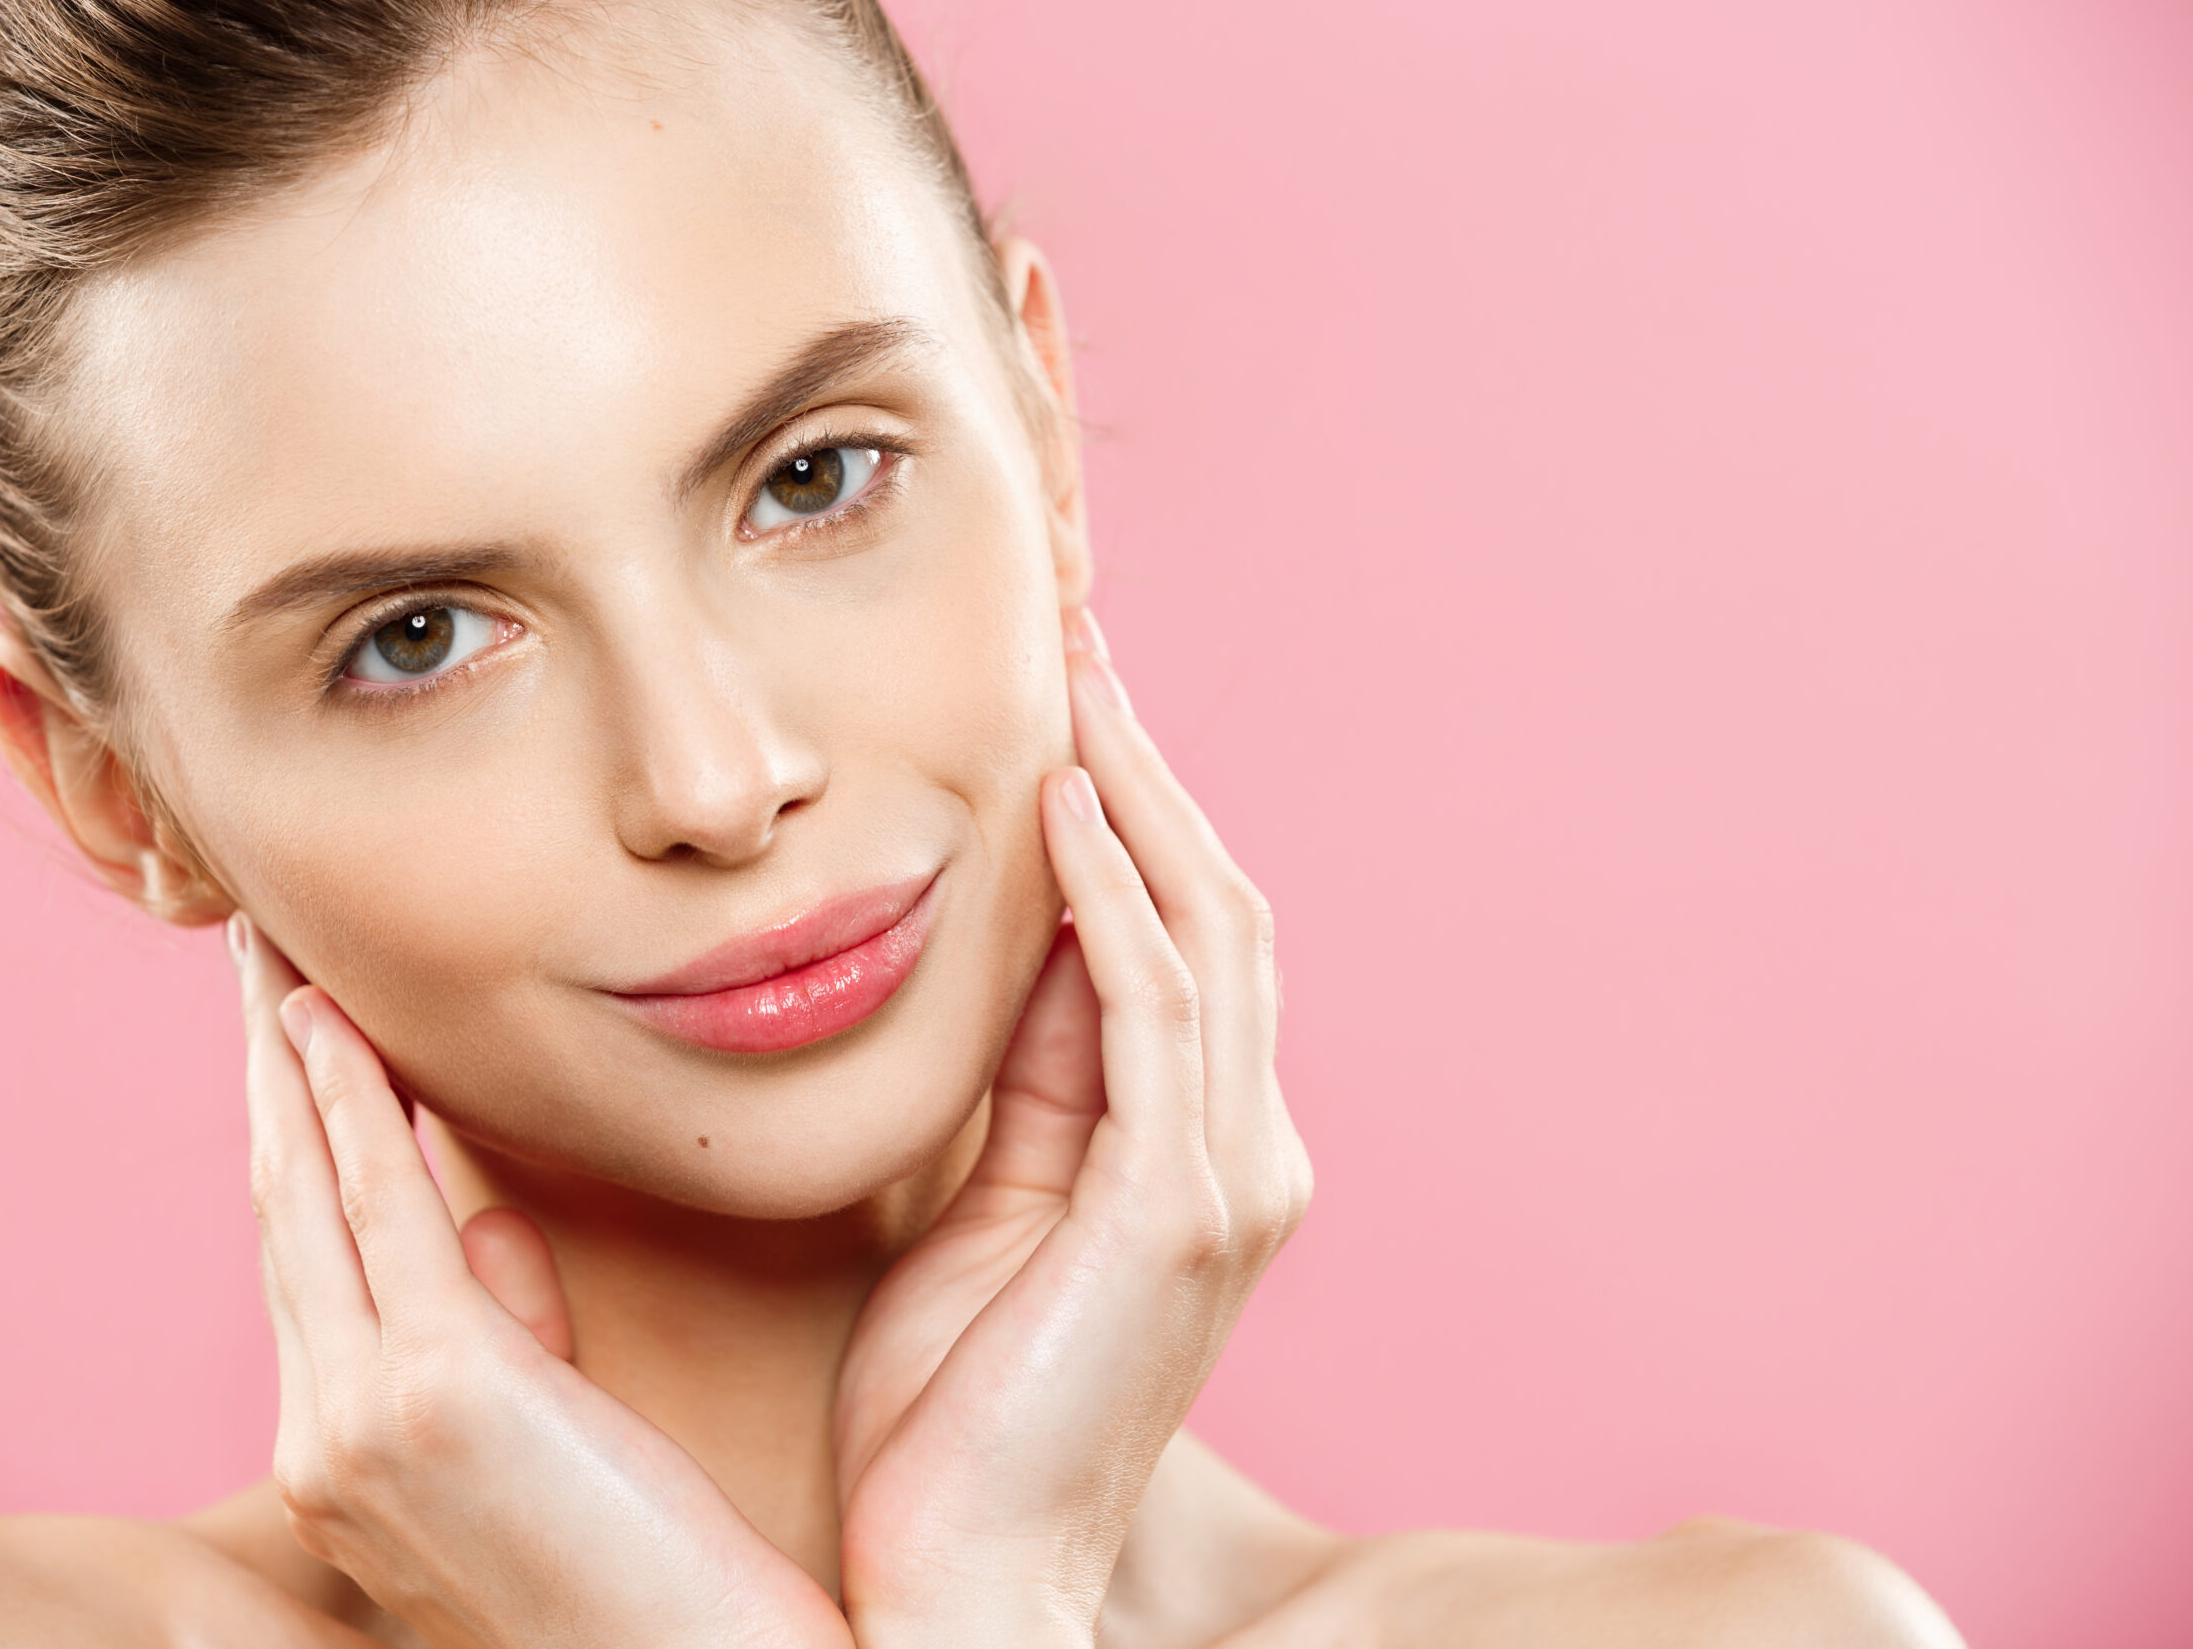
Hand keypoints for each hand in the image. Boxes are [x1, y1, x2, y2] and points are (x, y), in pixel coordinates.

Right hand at [233, 921, 850, 1648]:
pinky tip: (336, 1021)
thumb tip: (494, 1222)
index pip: (309, 1263)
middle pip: (283, 1213)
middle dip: (266, 1075)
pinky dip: (355, 1103)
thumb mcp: (556, 1442)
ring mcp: (359, 1423)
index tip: (295, 1034)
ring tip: (275, 953)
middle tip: (254, 955)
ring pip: (308, 1195)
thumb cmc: (653, 1577)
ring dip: (289, 1060)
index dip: (296, 1137)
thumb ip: (513, 1333)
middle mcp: (324, 1442)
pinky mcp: (434, 1395)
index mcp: (346, 1458)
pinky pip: (379, 1208)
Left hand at [832, 608, 1312, 1646]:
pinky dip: (1118, 901)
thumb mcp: (981, 1208)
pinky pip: (1153, 1015)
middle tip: (1079, 637)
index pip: (1181, 940)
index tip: (1066, 696)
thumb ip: (1024, 1083)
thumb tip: (1020, 941)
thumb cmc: (952, 1412)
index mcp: (1192, 1156)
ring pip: (1207, 935)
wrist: (962, 1577)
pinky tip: (1066, 808)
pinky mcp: (1178, 1214)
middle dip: (1148, 765)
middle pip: (1216, 909)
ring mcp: (1225, 1185)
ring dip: (1139, 795)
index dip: (1134, 809)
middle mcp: (1240, 1156)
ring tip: (1077, 676)